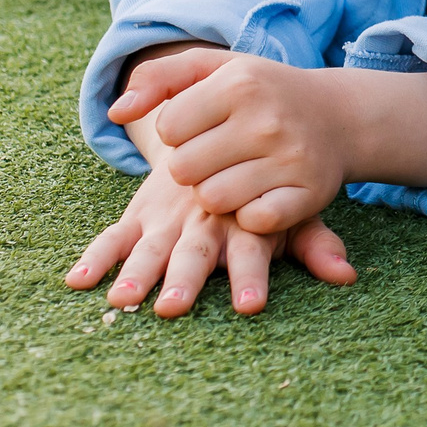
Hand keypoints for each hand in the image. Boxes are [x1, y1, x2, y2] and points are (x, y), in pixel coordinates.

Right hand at [64, 160, 353, 317]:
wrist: (231, 120)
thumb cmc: (267, 178)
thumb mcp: (294, 204)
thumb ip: (316, 241)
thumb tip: (347, 274)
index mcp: (246, 209)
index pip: (250, 244)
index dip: (251, 274)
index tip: (251, 305)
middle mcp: (206, 212)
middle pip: (197, 249)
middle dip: (187, 278)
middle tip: (176, 306)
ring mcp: (170, 212)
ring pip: (153, 244)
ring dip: (138, 273)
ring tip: (123, 301)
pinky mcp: (142, 212)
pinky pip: (115, 234)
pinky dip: (98, 256)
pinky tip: (79, 280)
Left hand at [111, 48, 346, 234]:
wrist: (339, 116)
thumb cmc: (262, 93)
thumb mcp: (215, 69)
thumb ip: (159, 78)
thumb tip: (115, 112)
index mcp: (240, 83)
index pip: (168, 128)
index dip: (181, 131)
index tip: (208, 123)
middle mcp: (268, 120)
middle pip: (183, 169)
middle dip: (194, 166)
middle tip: (222, 152)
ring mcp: (292, 159)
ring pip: (212, 200)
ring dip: (219, 193)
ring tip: (241, 172)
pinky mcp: (309, 194)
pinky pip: (252, 221)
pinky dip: (251, 214)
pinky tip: (264, 193)